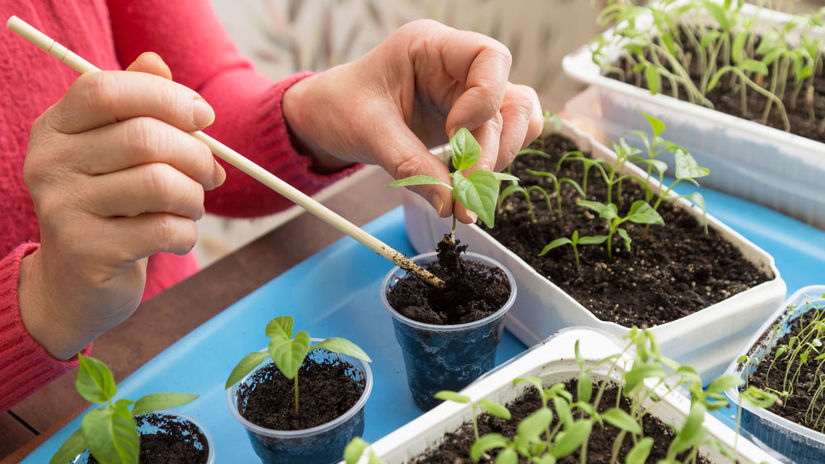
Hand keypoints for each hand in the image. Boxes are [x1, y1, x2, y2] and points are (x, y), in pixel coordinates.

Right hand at [18, 53, 224, 359]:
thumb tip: (156, 62)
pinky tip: (177, 236)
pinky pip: (165, 230)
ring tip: (192, 207)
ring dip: (195, 197)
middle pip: (145, 138)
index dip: (167, 97)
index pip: (107, 90)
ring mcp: (62, 209)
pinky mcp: (87, 252)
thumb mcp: (116, 152)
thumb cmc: (112, 207)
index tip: (205, 117)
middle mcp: (49, 164)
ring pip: (161, 185)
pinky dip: (187, 232)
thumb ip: (137, 106)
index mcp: (56, 128)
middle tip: (212, 174)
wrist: (77, 283)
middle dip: (197, 156)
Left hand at [283, 19, 542, 222]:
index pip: (489, 57)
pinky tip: (469, 184)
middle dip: (492, 148)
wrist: (326, 119)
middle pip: (509, 100)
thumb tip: (451, 204)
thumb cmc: (340, 106)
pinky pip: (502, 139)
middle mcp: (458, 68)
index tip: (454, 134)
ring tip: (467, 188)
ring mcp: (466, 96)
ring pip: (516, 121)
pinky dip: (493, 164)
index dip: (484, 99)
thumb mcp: (368, 132)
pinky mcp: (468, 123)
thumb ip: (411, 165)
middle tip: (466, 186)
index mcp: (432, 48)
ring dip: (499, 158)